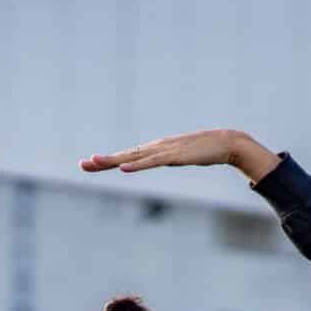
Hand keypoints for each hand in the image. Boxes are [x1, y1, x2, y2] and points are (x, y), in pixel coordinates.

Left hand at [80, 130, 280, 183]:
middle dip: (103, 161)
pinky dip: (137, 165)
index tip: (89, 164)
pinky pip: (152, 162)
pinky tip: (123, 168)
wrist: (227, 142)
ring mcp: (165, 151)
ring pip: (134, 157)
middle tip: (82, 165)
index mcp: (156, 150)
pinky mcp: (175, 156)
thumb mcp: (182, 158)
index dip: (108, 161)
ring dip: (113, 161)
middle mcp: (156, 148)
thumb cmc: (206, 151)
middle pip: (125, 155)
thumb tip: (161, 164)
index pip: (127, 156)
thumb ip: (170, 160)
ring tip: (95, 162)